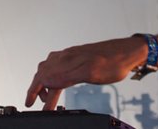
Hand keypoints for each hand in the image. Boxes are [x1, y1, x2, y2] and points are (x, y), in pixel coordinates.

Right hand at [25, 36, 147, 109]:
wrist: (128, 52)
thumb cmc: (113, 62)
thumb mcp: (91, 72)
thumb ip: (67, 76)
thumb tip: (47, 81)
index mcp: (67, 61)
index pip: (43, 76)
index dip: (34, 91)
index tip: (29, 104)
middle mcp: (66, 56)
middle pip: (43, 72)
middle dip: (35, 88)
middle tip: (33, 103)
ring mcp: (72, 55)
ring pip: (49, 68)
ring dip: (44, 83)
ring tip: (46, 97)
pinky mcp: (78, 56)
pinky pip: (59, 66)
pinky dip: (53, 77)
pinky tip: (58, 82)